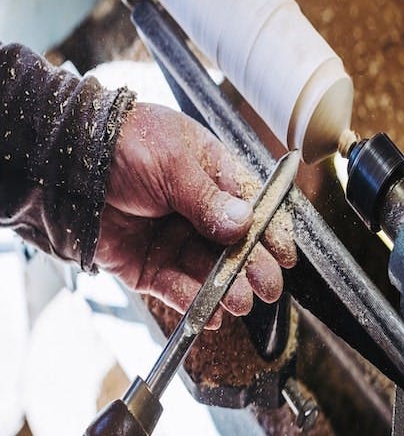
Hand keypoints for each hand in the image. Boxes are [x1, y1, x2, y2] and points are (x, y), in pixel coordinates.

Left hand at [95, 103, 296, 328]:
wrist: (67, 163)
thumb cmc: (125, 143)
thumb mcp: (174, 163)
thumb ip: (209, 199)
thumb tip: (245, 224)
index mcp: (209, 175)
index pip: (249, 207)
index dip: (268, 230)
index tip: (284, 253)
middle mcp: (195, 209)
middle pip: (232, 244)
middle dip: (251, 265)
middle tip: (268, 287)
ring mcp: (172, 238)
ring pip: (206, 268)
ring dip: (225, 287)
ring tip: (241, 301)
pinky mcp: (148, 263)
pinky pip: (175, 285)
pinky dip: (193, 300)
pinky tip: (210, 311)